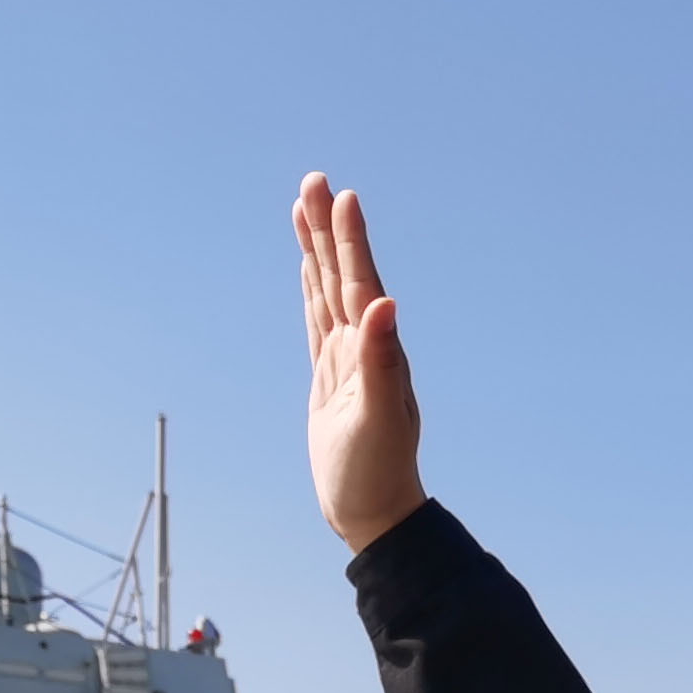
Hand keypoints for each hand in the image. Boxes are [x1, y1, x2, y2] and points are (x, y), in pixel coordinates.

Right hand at [293, 173, 428, 554]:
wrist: (373, 512)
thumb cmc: (378, 472)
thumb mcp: (379, 417)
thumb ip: (383, 361)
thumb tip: (386, 306)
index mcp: (376, 350)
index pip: (361, 283)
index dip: (350, 240)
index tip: (341, 195)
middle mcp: (365, 346)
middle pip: (341, 275)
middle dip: (327, 228)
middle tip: (313, 180)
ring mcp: (346, 358)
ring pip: (327, 290)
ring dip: (318, 248)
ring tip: (306, 205)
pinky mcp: (330, 376)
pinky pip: (318, 320)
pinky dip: (313, 289)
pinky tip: (310, 269)